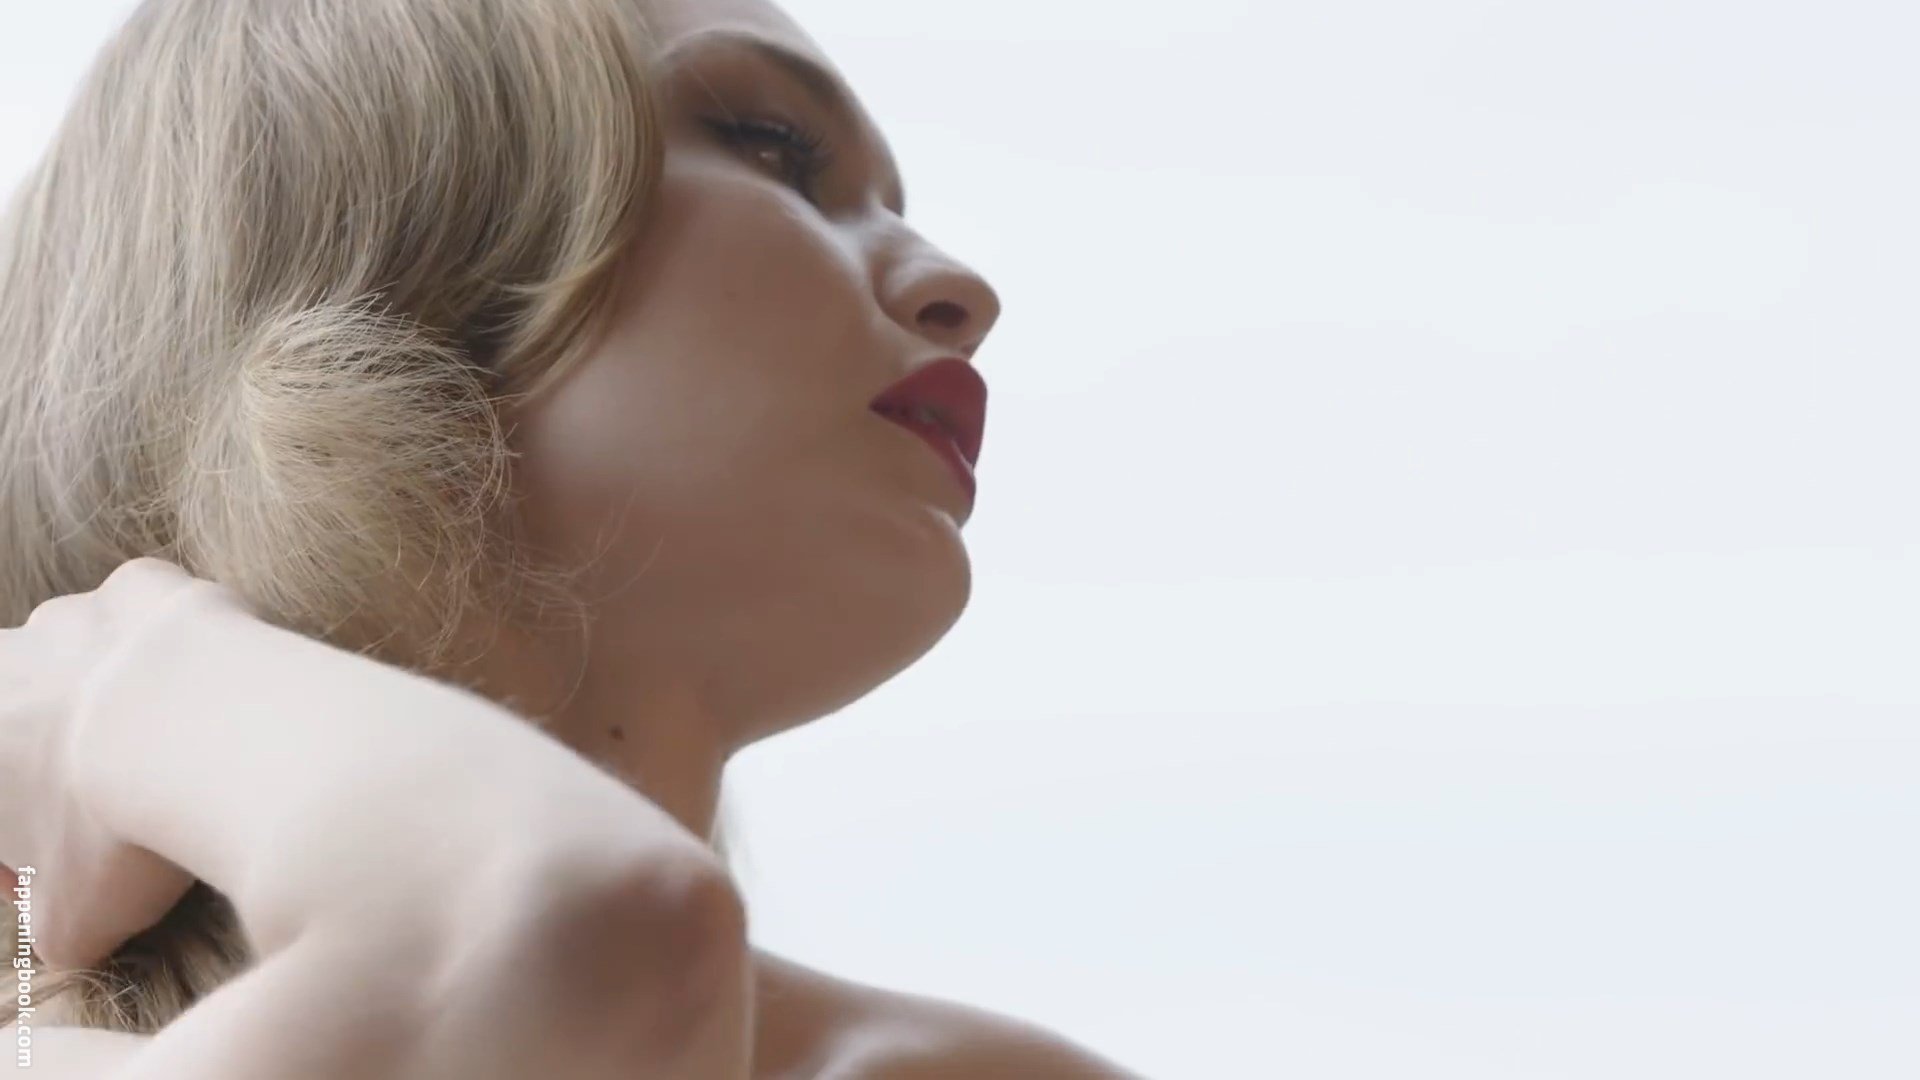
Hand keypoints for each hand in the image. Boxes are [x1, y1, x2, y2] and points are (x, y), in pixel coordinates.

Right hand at [0, 556, 256, 969]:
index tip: (58, 866)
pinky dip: (169, 640)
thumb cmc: (119, 833)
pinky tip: (205, 683)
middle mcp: (3, 666)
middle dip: (56, 761)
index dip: (20, 847)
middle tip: (115, 803)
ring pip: (76, 656)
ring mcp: (71, 617)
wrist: (196, 735)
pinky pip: (146, 608)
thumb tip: (69, 941)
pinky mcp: (143, 586)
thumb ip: (52, 929)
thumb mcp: (73, 919)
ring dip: (109, 698)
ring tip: (169, 747)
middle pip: (21, 719)